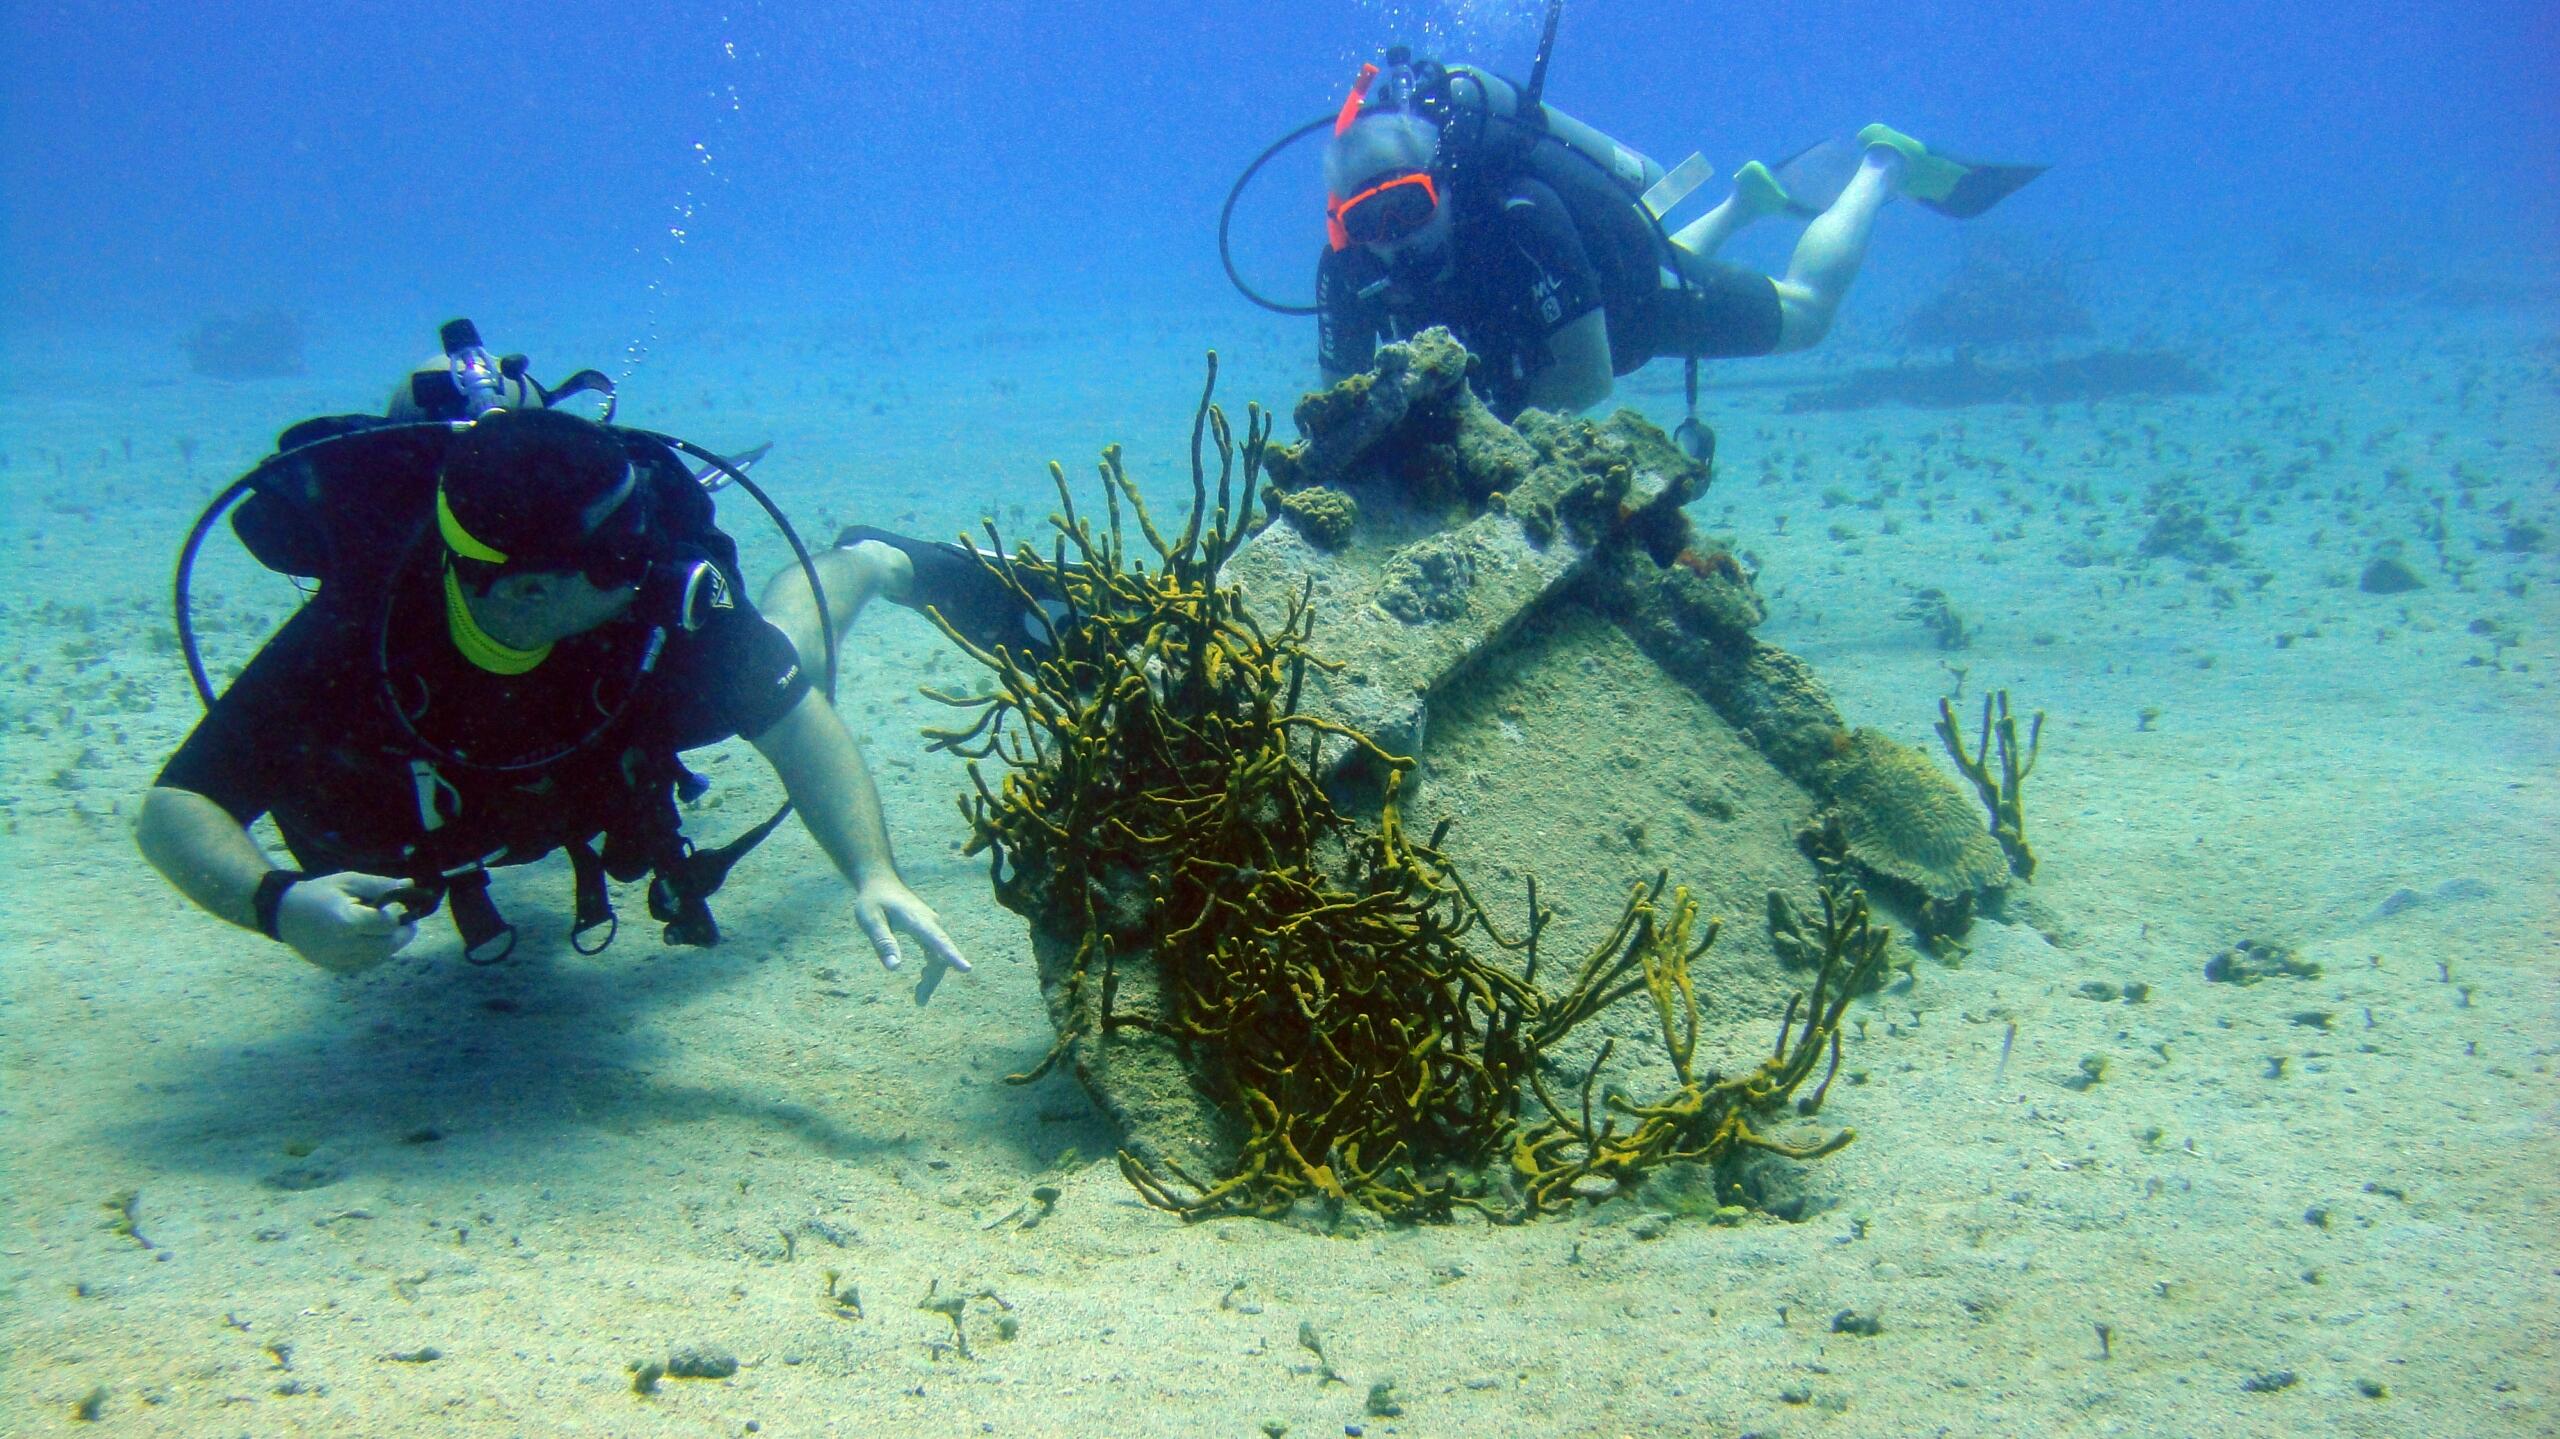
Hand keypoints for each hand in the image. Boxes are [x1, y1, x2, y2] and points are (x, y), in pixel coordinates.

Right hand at [275, 872, 419, 973]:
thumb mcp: (349, 881)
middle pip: (388, 945)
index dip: (398, 916)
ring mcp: (338, 960)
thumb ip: (380, 885)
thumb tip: (410, 885)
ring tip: (389, 929)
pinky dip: (376, 954)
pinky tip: (374, 941)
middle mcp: (343, 945)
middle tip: (407, 922)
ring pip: (379, 957)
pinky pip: (366, 965)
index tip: (400, 907)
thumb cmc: (319, 893)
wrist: (284, 913)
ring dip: (391, 945)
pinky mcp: (334, 968)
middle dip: (402, 934)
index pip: (387, 924)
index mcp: (347, 921)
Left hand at [851, 873, 969, 993]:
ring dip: (932, 977)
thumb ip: (883, 942)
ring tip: (919, 998)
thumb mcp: (870, 919)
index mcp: (918, 920)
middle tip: (919, 1001)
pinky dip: (931, 967)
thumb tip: (895, 968)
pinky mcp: (929, 930)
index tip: (966, 969)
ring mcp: (932, 926)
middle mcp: (931, 923)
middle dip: (933, 980)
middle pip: (940, 955)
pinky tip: (922, 977)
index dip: (953, 956)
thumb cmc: (874, 900)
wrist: (882, 882)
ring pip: (939, 956)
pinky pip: (936, 951)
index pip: (939, 941)